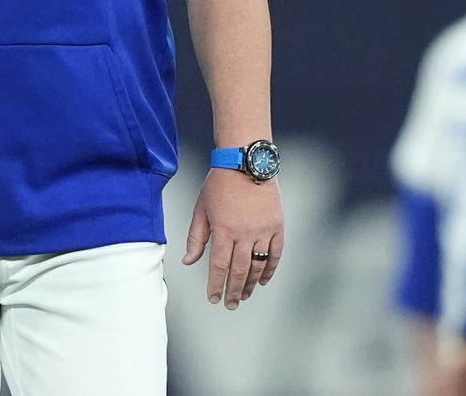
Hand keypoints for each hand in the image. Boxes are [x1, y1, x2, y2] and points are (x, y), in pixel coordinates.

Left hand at [181, 169, 284, 308]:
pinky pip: (276, 253)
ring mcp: (264, 230)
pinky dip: (270, 269)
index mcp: (224, 229)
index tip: (213, 298)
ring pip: (258, 265)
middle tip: (231, 304)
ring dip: (251, 284)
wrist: (246, 161)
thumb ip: (196, 237)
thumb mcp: (201, 208)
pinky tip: (264, 280)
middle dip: (234, 291)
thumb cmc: (220, 183)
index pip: (219, 266)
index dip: (216, 285)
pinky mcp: (277, 225)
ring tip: (245, 296)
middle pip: (240, 271)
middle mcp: (245, 232)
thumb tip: (188, 261)